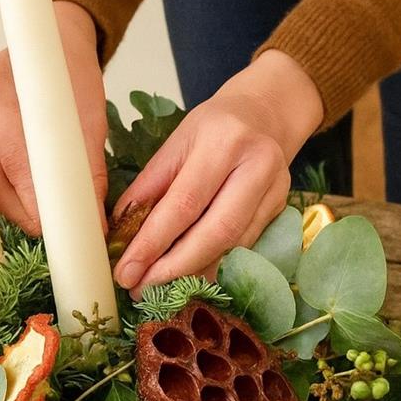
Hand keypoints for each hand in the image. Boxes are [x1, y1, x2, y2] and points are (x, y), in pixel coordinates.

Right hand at [0, 1, 108, 235]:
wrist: (52, 46)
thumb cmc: (71, 79)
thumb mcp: (90, 117)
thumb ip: (88, 168)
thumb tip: (92, 221)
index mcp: (0, 89)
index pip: (16, 161)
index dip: (37, 203)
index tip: (60, 229)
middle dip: (21, 212)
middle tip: (50, 229)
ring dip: (6, 208)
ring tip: (38, 221)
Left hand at [113, 50, 323, 297]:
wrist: (265, 113)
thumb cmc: (214, 126)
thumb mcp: (175, 142)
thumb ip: (149, 186)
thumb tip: (119, 234)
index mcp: (224, 141)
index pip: (184, 203)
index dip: (153, 242)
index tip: (126, 270)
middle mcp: (257, 165)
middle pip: (216, 232)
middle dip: (174, 267)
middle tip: (141, 288)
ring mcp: (275, 190)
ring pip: (232, 246)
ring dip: (192, 272)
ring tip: (157, 287)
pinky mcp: (280, 209)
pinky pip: (243, 247)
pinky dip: (212, 266)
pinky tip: (188, 278)